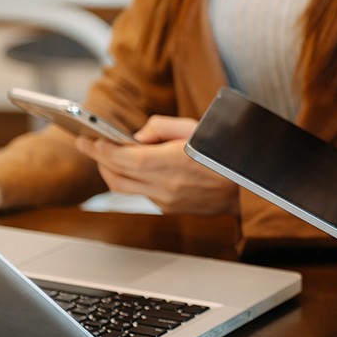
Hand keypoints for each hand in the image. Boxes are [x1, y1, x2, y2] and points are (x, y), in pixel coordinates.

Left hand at [75, 115, 239, 215]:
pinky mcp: (172, 209)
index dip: (98, 149)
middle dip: (98, 161)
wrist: (250, 186)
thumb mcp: (195, 127)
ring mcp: (167, 201)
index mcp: (168, 163)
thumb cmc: (226, 152)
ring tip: (109, 156)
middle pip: (115, 177)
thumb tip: (137, 136)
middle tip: (90, 146)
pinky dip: (133, 181)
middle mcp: (164, 186)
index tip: (86, 140)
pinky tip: (137, 169)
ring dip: (113, 173)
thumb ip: (160, 127)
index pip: (120, 158)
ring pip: (125, 189)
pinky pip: (142, 194)